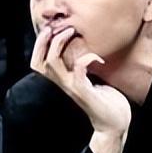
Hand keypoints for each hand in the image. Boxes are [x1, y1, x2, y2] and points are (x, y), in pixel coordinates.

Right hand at [31, 24, 131, 152]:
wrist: (114, 125)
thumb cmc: (106, 103)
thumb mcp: (90, 82)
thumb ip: (83, 70)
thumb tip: (84, 52)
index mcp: (63, 82)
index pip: (37, 64)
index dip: (38, 45)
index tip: (50, 29)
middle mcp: (63, 85)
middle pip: (39, 63)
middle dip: (45, 40)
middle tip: (62, 27)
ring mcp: (72, 89)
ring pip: (52, 64)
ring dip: (60, 44)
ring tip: (72, 33)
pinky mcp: (84, 92)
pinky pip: (78, 70)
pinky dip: (86, 58)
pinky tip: (97, 58)